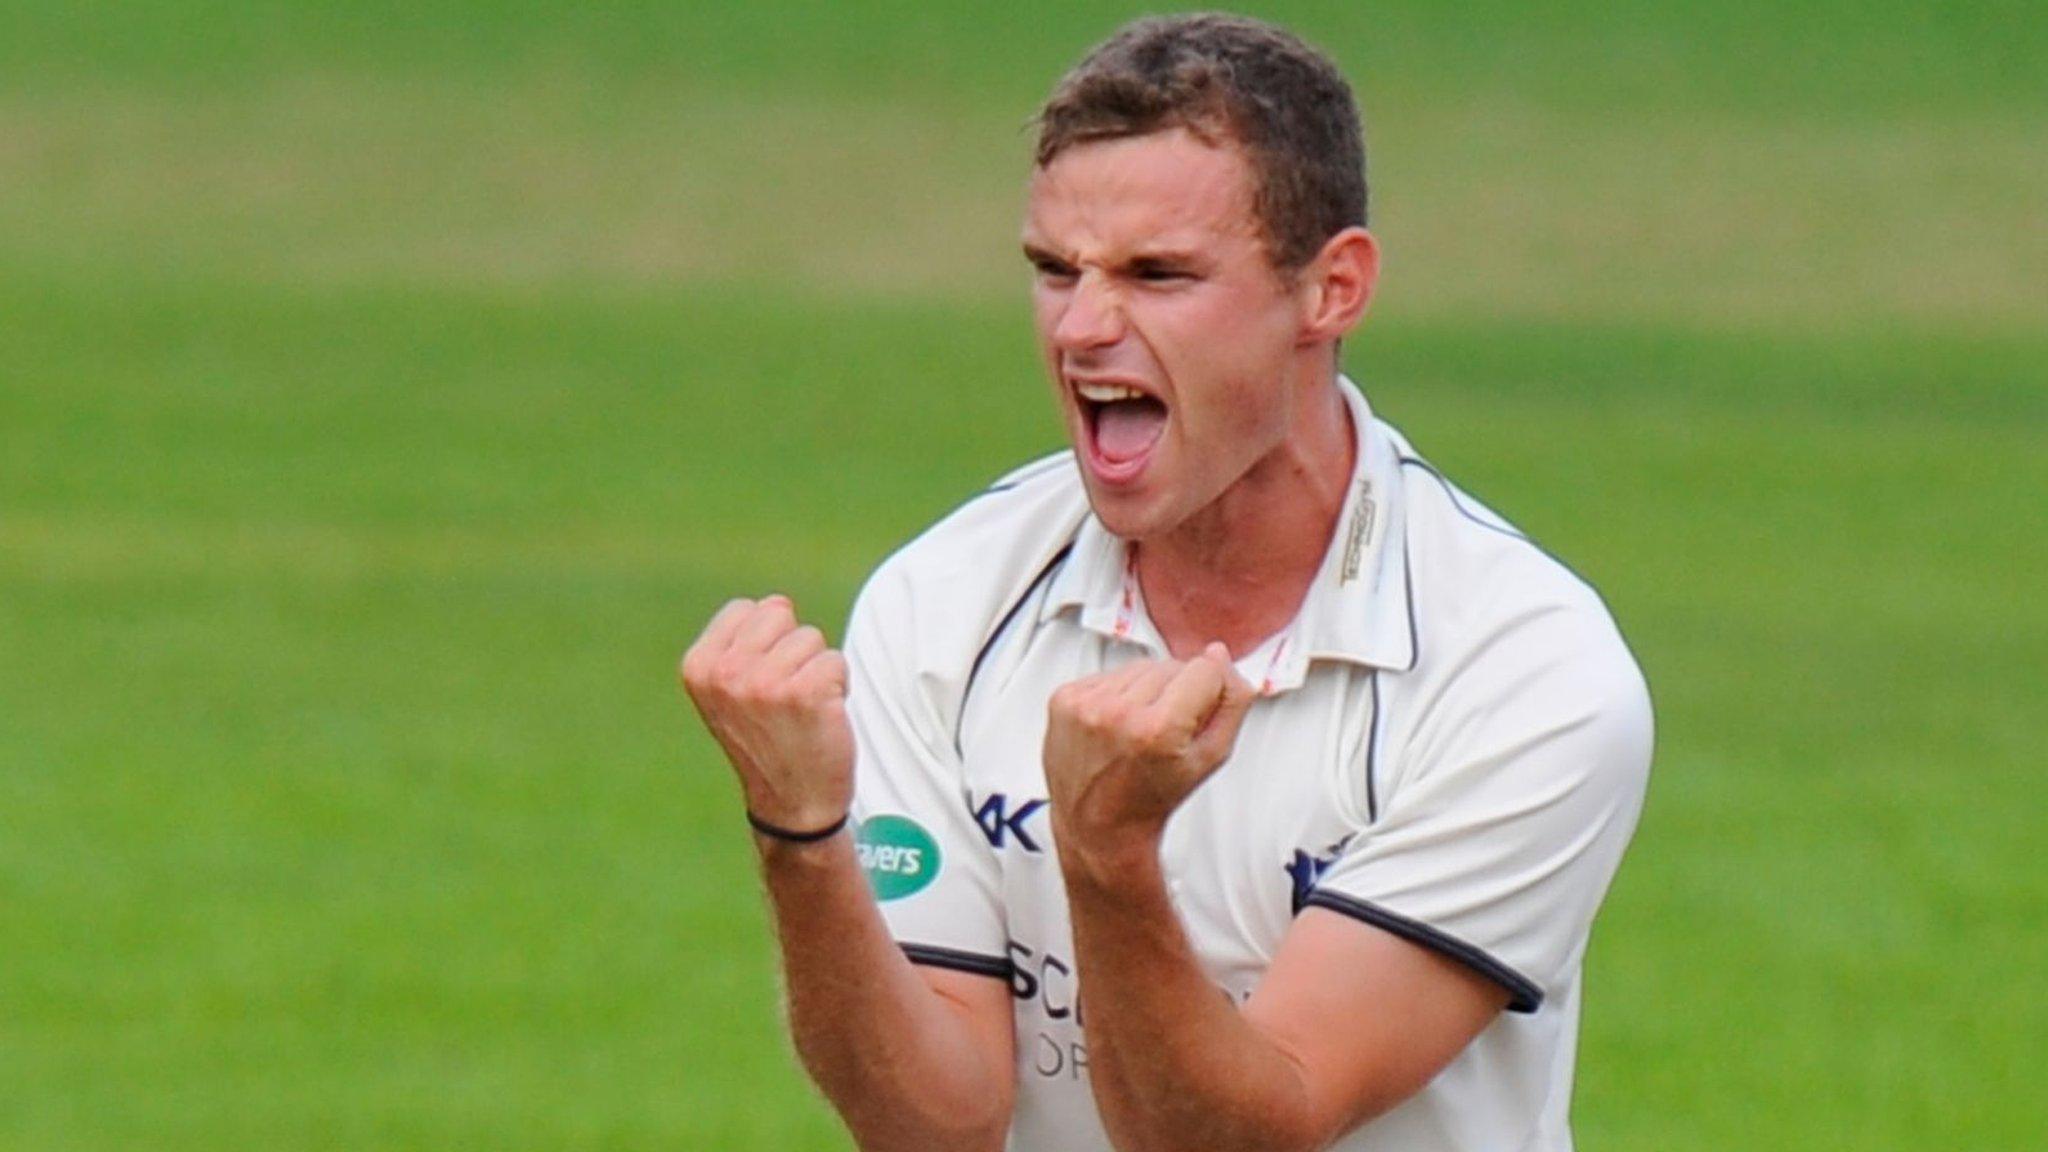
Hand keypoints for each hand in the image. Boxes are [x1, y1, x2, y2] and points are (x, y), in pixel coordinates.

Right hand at [679, 595, 853, 833]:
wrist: (792, 805)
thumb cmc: (766, 740)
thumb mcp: (729, 692)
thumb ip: (740, 645)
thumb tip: (778, 602)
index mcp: (699, 666)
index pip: (748, 609)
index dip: (766, 641)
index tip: (760, 686)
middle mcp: (726, 673)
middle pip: (779, 613)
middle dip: (792, 648)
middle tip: (785, 697)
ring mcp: (764, 683)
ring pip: (811, 637)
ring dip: (816, 669)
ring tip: (802, 710)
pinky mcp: (806, 693)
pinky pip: (836, 660)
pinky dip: (840, 686)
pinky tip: (822, 717)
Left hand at [1043, 643, 1255, 877]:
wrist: (1098, 826)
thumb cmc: (1155, 796)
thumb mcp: (1211, 759)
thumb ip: (1231, 704)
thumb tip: (1219, 653)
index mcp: (1159, 730)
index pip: (1205, 669)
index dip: (1210, 689)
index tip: (1198, 715)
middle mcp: (1118, 713)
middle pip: (1171, 665)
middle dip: (1178, 691)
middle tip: (1166, 732)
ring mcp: (1085, 705)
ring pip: (1140, 667)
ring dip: (1147, 690)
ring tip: (1139, 730)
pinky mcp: (1063, 699)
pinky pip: (1108, 675)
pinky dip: (1117, 694)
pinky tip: (1115, 727)